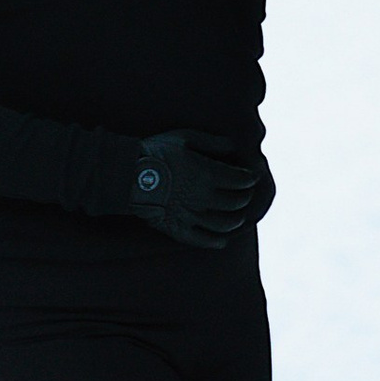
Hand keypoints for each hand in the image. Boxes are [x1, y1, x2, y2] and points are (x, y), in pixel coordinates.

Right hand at [111, 129, 265, 251]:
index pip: (239, 180)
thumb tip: (233, 146)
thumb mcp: (184, 138)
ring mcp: (191, 216)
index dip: (249, 179)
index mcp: (208, 174)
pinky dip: (215, 242)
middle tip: (246, 195)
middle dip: (244, 198)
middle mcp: (204, 197)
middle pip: (234, 202)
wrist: (128, 175)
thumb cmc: (156, 152)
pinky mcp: (177, 229)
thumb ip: (211, 142)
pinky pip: (201, 240)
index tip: (252, 177)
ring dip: (235, 220)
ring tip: (238, 217)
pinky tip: (222, 241)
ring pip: (223, 223)